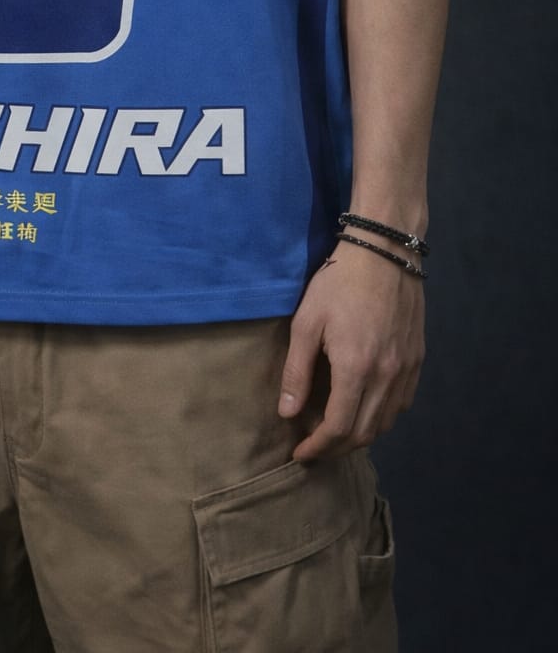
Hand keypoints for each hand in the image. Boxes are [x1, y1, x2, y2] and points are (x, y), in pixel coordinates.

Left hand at [277, 238, 424, 461]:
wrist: (385, 251)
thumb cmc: (339, 282)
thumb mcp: (307, 322)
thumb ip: (297, 372)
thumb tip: (288, 413)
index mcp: (356, 369)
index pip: (338, 428)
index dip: (318, 447)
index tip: (300, 454)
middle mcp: (387, 377)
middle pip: (364, 433)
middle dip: (337, 448)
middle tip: (314, 446)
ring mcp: (407, 370)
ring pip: (386, 422)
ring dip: (360, 434)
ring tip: (336, 430)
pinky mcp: (418, 359)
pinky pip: (402, 403)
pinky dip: (382, 416)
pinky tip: (364, 407)